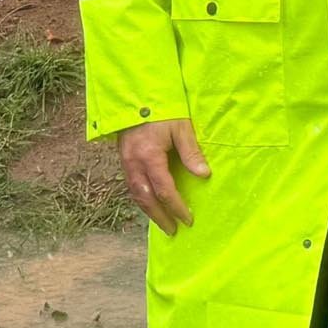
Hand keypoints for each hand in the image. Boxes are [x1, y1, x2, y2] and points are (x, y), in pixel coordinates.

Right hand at [118, 118, 206, 234]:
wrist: (135, 96)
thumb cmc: (162, 109)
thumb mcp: (181, 128)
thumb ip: (191, 153)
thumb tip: (204, 175)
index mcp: (149, 156)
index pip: (164, 190)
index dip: (176, 207)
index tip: (188, 219)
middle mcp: (134, 163)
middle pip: (146, 199)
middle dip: (160, 217)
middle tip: (173, 231)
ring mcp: (126, 162)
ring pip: (136, 194)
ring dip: (149, 211)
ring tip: (162, 222)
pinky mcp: (124, 159)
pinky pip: (132, 186)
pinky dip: (142, 198)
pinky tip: (151, 203)